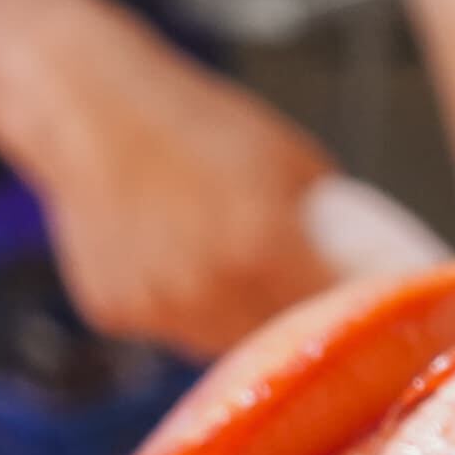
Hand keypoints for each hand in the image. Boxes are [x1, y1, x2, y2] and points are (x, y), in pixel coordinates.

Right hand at [15, 43, 341, 361]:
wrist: (88, 107)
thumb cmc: (195, 122)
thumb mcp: (290, 159)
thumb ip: (330, 221)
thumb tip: (366, 264)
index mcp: (264, 248)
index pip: (331, 319)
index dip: (350, 320)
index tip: (364, 316)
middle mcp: (211, 289)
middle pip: (276, 347)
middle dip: (295, 331)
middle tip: (297, 300)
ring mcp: (158, 307)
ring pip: (220, 347)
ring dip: (238, 327)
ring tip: (232, 274)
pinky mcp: (114, 313)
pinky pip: (168, 330)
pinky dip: (181, 311)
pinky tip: (173, 262)